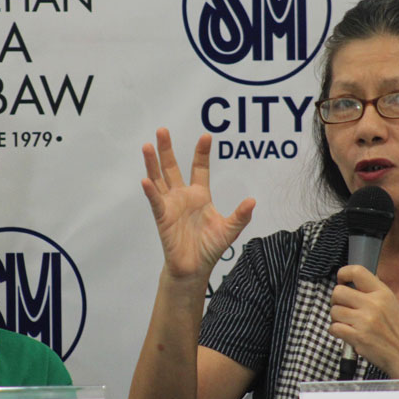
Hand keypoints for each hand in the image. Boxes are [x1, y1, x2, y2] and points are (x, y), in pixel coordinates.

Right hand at [141, 128, 254, 279]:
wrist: (194, 268)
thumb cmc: (210, 248)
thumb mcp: (229, 230)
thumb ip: (241, 215)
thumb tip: (253, 201)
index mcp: (200, 195)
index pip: (199, 168)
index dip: (201, 152)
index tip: (205, 136)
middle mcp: (183, 196)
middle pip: (172, 168)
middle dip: (167, 149)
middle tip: (163, 130)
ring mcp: (170, 205)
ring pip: (159, 179)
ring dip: (152, 163)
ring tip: (147, 146)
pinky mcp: (162, 217)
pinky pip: (155, 201)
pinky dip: (150, 191)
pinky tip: (145, 180)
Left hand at [328, 265, 398, 378]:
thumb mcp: (392, 304)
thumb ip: (374, 293)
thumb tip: (353, 281)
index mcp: (383, 293)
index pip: (357, 271)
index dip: (343, 274)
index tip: (341, 281)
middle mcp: (373, 304)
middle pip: (338, 292)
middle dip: (336, 300)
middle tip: (343, 308)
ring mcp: (365, 321)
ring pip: (334, 311)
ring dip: (336, 318)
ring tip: (348, 324)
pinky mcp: (358, 337)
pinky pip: (334, 328)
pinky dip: (336, 331)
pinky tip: (346, 333)